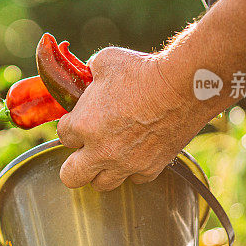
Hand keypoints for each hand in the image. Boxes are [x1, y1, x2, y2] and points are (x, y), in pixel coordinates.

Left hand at [56, 47, 209, 190]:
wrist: (182, 86)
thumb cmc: (141, 70)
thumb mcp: (105, 61)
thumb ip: (90, 72)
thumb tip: (90, 73)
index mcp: (83, 124)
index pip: (63, 135)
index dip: (70, 126)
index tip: (80, 119)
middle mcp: (100, 151)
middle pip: (71, 176)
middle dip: (73, 163)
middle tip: (83, 150)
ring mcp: (126, 163)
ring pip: (102, 184)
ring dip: (101, 171)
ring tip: (108, 155)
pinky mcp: (151, 168)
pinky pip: (135, 179)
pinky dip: (133, 170)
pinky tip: (136, 154)